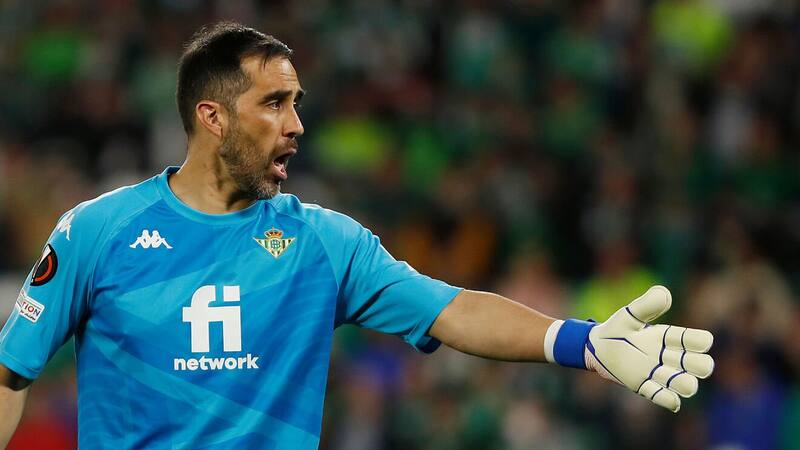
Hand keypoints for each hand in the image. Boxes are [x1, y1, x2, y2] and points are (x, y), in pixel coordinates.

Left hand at [584, 286, 713, 411]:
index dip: (698, 341)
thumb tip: (665, 293)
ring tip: (667, 375)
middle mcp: (669, 357)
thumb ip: (647, 305)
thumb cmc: (616, 328)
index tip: (678, 338)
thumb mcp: (630, 315)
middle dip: (701, 366)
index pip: (699, 342)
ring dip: (685, 384)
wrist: (595, 346)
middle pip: (703, 366)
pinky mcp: (644, 386)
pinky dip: (669, 399)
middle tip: (679, 360)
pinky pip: (664, 398)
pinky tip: (668, 396)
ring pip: (688, 385)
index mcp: (669, 338)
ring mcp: (658, 374)